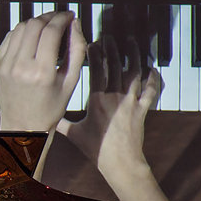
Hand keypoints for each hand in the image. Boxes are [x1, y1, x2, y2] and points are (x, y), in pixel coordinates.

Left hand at [0, 11, 86, 131]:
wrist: (23, 127)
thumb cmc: (49, 109)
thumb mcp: (71, 82)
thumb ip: (77, 51)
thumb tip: (75, 25)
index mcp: (41, 72)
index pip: (51, 31)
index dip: (62, 18)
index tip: (70, 16)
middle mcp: (20, 66)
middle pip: (35, 24)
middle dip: (49, 16)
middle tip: (59, 19)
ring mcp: (5, 65)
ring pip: (21, 27)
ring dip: (36, 22)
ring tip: (47, 27)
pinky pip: (10, 38)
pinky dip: (22, 32)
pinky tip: (32, 37)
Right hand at [56, 36, 159, 177]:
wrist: (121, 163)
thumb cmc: (97, 150)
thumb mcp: (75, 135)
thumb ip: (62, 123)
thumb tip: (47, 118)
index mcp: (97, 100)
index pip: (96, 69)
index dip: (95, 53)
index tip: (93, 44)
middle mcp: (115, 97)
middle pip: (116, 65)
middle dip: (113, 48)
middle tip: (110, 38)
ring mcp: (131, 102)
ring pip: (134, 72)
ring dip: (133, 55)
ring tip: (131, 42)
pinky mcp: (142, 110)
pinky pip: (150, 91)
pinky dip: (152, 79)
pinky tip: (152, 69)